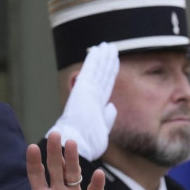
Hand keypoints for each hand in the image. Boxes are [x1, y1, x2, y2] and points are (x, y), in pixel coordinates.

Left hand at [0, 132, 104, 189]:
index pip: (36, 175)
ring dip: (72, 160)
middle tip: (54, 134)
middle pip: (55, 169)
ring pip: (73, 174)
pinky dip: (96, 184)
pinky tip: (97, 174)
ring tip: (71, 144)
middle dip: (54, 152)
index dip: (34, 162)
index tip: (31, 147)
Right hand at [46, 42, 118, 159]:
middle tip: (110, 47)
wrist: (76, 144)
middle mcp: (92, 96)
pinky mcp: (83, 89)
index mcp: (96, 105)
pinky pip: (90, 70)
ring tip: (108, 45)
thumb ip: (108, 116)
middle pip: (102, 74)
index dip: (110, 72)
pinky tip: (97, 49)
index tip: (113, 61)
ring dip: (103, 56)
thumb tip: (112, 105)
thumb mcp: (102, 129)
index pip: (105, 85)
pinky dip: (94, 60)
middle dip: (107, 61)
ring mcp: (87, 91)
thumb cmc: (87, 142)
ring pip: (98, 70)